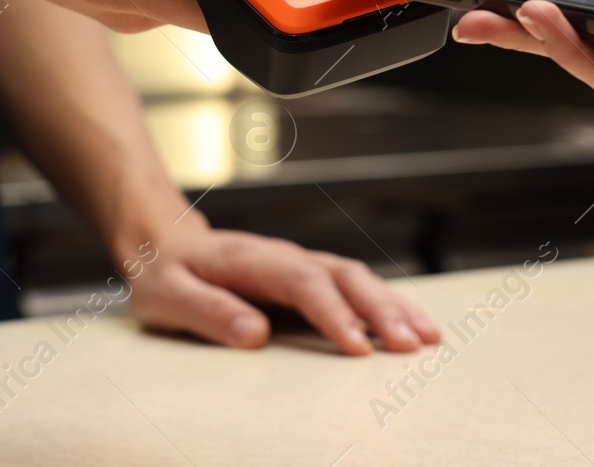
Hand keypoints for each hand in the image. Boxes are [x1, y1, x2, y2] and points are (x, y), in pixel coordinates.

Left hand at [125, 221, 440, 354]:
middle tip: (411, 344)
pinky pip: (355, 288)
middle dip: (381, 309)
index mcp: (252, 259)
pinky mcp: (309, 279)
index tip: (356, 347)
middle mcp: (286, 257)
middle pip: (343, 276)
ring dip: (394, 306)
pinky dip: (387, 305)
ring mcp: (301, 265)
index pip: (303, 282)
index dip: (333, 313)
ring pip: (358, 279)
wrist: (166, 245)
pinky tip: (411, 325)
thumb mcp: (167, 296)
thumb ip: (207, 312)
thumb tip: (254, 334)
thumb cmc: (165, 275)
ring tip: (427, 337)